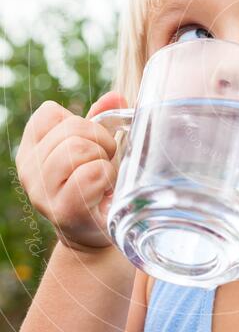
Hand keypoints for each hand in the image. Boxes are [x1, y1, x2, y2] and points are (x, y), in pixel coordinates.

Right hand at [15, 91, 127, 251]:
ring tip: (104, 177)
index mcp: (31, 150)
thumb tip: (115, 97)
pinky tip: (105, 192)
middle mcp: (29, 171)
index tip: (90, 143)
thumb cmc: (95, 184)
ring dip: (103, 159)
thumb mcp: (94, 148)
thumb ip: (100, 120)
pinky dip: (107, 177)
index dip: (80, 122)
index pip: (49, 113)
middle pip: (71, 128)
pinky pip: (92, 173)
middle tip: (105, 162)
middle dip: (100, 140)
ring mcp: (42, 193)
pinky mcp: (64, 211)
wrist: (96, 234)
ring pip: (79, 148)